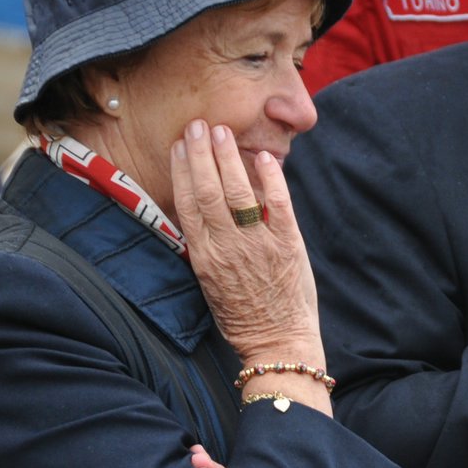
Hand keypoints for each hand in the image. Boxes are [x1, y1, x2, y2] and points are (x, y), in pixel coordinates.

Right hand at [170, 120, 329, 413]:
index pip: (187, 203)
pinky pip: (277, 205)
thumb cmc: (243, 313)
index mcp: (203, 256)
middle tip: (198, 125)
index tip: (180, 145)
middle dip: (200, 154)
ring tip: (223, 132)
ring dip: (229, 158)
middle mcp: (226, 247)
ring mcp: (256, 245)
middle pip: (207, 191)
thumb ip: (207, 245)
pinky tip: (263, 158)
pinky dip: (271, 179)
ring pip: (237, 192)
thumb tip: (202, 207)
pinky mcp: (287, 246)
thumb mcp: (211, 281)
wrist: (277, 342)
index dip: (182, 170)